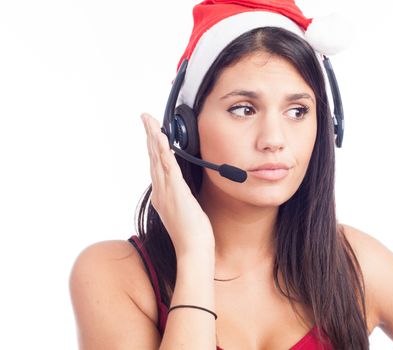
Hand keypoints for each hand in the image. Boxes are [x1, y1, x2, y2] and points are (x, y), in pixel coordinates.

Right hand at [140, 113, 214, 256]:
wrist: (193, 250)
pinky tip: (162, 138)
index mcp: (162, 194)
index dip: (152, 146)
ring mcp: (167, 191)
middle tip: (145, 117)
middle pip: (152, 157)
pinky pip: (169, 167)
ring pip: (157, 158)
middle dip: (149, 135)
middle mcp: (160, 191)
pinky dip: (164, 151)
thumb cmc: (192, 234)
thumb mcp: (184, 210)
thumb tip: (180, 189)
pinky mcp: (176, 192)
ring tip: (148, 120)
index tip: (152, 131)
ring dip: (153, 137)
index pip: (155, 164)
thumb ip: (179, 197)